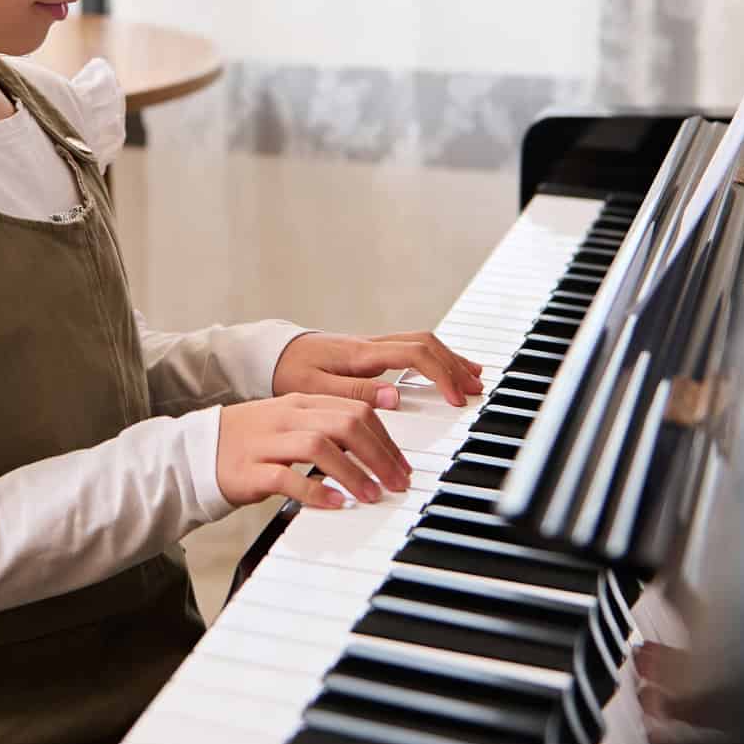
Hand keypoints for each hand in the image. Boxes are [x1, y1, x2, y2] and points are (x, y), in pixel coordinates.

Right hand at [216, 394, 412, 509]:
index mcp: (300, 403)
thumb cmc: (251, 444)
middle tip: (398, 482)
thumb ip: (328, 429)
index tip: (402, 466)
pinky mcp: (249, 470)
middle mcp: (287, 417)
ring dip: (353, 472)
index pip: (355, 409)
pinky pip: (286, 477)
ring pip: (320, 446)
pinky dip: (315, 490)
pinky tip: (335, 504)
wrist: (195, 452)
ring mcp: (267, 442)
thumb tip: (374, 448)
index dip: (386, 438)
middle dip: (380, 454)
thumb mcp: (291, 426)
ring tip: (372, 495)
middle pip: (345, 423)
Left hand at [271, 330, 484, 408]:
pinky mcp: (368, 353)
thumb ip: (354, 393)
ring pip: (421, 343)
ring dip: (449, 359)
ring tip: (473, 379)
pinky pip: (411, 349)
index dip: (441, 375)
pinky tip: (445, 370)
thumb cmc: (286, 371)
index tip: (457, 399)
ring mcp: (371, 346)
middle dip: (454, 366)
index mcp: (360, 353)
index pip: (415, 355)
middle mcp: (370, 345)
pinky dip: (434, 358)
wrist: (268, 354)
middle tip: (475, 391)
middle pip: (426, 344)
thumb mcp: (313, 388)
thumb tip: (396, 397)